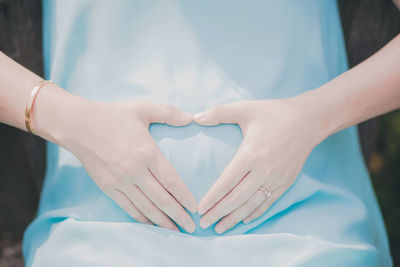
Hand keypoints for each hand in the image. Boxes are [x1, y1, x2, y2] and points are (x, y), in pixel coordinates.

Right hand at [54, 98, 197, 232]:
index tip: (195, 208)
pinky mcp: (108, 187)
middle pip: (162, 199)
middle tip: (191, 227)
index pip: (171, 180)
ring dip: (162, 221)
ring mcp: (120, 181)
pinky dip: (141, 218)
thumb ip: (169, 113)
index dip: (185, 196)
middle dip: (178, 215)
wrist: (78, 125)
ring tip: (175, 231)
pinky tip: (151, 224)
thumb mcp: (143, 108)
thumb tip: (192, 117)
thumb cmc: (113, 115)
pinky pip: (128, 207)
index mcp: (147, 153)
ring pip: (146, 207)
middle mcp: (135, 171)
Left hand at [194, 98, 326, 233]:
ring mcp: (276, 178)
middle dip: (218, 213)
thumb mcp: (245, 108)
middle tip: (203, 224)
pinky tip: (244, 220)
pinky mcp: (286, 181)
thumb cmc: (274, 113)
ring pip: (252, 204)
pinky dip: (255, 213)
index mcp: (250, 154)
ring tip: (220, 228)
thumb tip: (195, 117)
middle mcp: (263, 170)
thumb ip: (219, 112)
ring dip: (234, 218)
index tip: (199, 209)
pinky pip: (268, 202)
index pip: (226, 182)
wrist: (309, 119)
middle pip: (236, 198)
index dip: (212, 198)